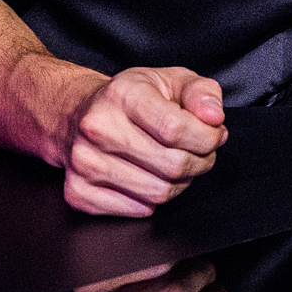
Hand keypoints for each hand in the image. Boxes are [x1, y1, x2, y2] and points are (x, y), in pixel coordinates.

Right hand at [54, 67, 227, 216]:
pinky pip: (136, 210)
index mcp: (123, 94)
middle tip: (200, 152)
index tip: (214, 135)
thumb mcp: (171, 80)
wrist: (77, 114)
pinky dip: (153, 200)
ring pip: (157, 192)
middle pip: (171, 164)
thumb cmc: (131, 98)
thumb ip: (202, 93)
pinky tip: (150, 178)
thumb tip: (214, 117)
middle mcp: (98, 128)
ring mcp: (84, 163)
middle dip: (199, 162)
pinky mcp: (78, 191)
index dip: (207, 138)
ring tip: (176, 164)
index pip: (176, 128)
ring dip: (179, 183)